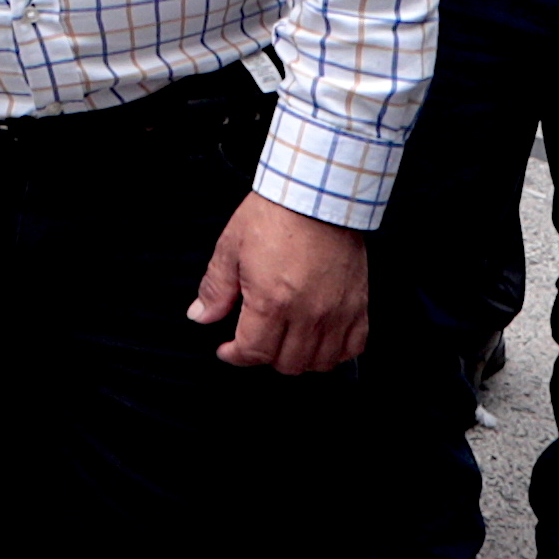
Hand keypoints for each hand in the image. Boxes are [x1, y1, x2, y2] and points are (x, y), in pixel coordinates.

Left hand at [190, 194, 372, 372]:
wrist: (315, 195)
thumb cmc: (273, 216)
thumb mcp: (230, 248)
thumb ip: (215, 289)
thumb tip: (200, 316)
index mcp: (272, 301)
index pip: (253, 352)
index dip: (235, 356)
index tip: (227, 349)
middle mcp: (308, 313)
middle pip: (287, 363)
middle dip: (264, 357)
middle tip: (254, 340)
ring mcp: (337, 312)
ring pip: (319, 362)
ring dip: (298, 359)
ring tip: (284, 341)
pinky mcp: (358, 305)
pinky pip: (352, 347)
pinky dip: (335, 352)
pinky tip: (318, 340)